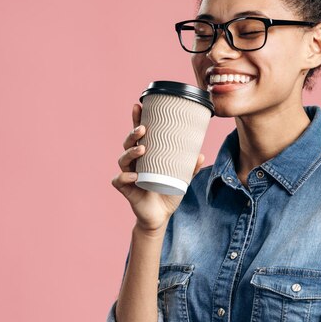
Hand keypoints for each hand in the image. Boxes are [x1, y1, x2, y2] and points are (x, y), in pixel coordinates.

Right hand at [111, 103, 204, 234]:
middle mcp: (135, 162)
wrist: (160, 216)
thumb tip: (200, 154)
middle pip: (128, 143)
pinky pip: (119, 180)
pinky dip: (125, 176)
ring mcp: (129, 174)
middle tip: (143, 129)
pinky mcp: (126, 189)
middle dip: (133, 134)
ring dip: (131, 152)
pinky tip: (134, 175)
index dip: (137, 119)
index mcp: (146, 155)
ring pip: (123, 159)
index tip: (138, 105)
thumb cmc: (168, 192)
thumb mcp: (182, 178)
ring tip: (142, 150)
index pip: (139, 134)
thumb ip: (190, 168)